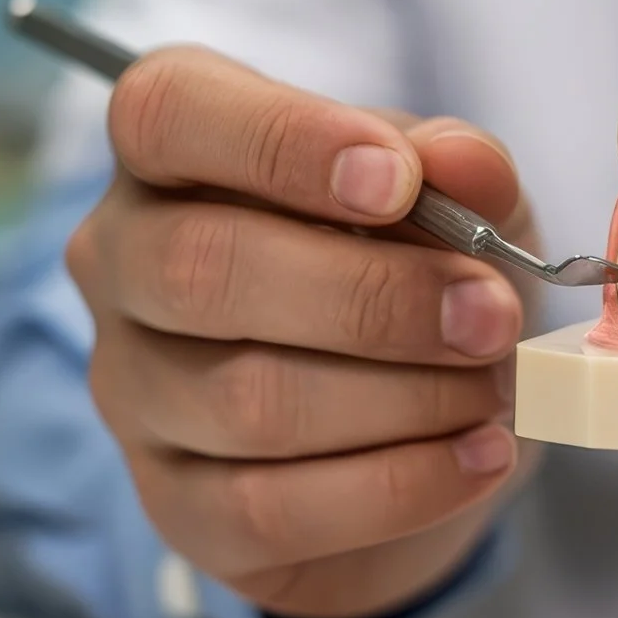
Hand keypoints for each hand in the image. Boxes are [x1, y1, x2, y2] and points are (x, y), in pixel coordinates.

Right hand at [65, 46, 538, 617]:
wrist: (420, 422)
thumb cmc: (416, 272)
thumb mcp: (460, 201)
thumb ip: (463, 171)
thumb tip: (462, 159)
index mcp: (172, 152)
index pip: (171, 111)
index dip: (283, 141)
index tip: (397, 179)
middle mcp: (123, 263)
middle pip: (203, 269)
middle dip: (373, 298)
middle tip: (492, 317)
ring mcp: (134, 391)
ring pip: (247, 401)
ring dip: (404, 399)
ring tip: (494, 390)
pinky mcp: (175, 506)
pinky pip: (271, 506)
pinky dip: (399, 486)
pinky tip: (479, 460)